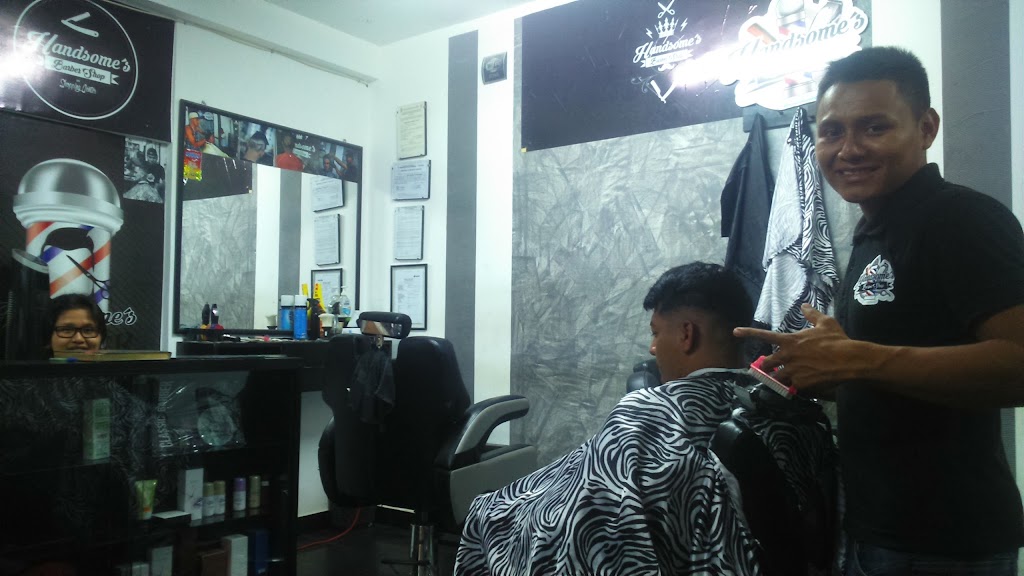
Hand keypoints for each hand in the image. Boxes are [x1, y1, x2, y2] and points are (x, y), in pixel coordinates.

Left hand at [734, 304, 863, 390]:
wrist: (849, 360)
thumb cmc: (837, 340)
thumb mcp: (825, 323)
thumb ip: (812, 315)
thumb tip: (804, 305)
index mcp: (790, 340)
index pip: (764, 335)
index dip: (748, 333)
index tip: (735, 331)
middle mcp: (787, 356)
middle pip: (766, 364)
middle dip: (766, 367)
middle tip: (770, 369)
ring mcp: (792, 371)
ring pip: (777, 379)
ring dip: (780, 380)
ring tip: (787, 380)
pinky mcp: (801, 384)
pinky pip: (792, 389)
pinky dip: (796, 389)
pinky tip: (805, 387)